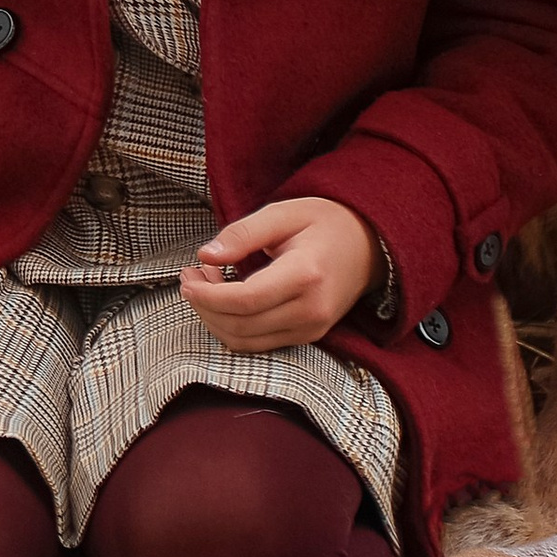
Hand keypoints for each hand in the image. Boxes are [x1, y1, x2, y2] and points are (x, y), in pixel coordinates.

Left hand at [181, 196, 377, 352]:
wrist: (369, 244)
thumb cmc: (324, 222)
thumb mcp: (283, 213)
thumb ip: (242, 233)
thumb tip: (205, 255)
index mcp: (306, 275)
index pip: (245, 300)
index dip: (208, 294)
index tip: (187, 276)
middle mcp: (311, 310)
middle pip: (241, 325)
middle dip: (204, 305)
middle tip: (190, 275)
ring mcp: (311, 329)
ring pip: (245, 341)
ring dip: (214, 318)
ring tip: (204, 284)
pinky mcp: (308, 337)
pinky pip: (259, 343)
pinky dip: (233, 326)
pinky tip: (225, 298)